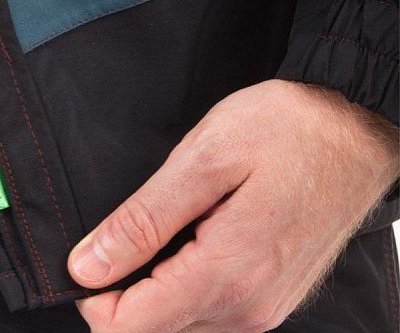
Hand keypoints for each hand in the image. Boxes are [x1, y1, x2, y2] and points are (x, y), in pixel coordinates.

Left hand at [68, 80, 398, 331]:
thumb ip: (142, 221)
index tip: (85, 254)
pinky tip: (186, 235)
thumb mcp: (202, 159)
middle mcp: (248, 308)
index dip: (93, 297)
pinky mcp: (273, 296)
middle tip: (123, 229)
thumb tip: (88, 266)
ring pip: (180, 325)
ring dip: (152, 287)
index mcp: (226, 275)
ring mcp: (265, 307)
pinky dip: (181, 283)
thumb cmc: (286, 130)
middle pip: (153, 331)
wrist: (354, 127)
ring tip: (158, 225)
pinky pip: (209, 312)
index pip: (132, 329)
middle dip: (120, 291)